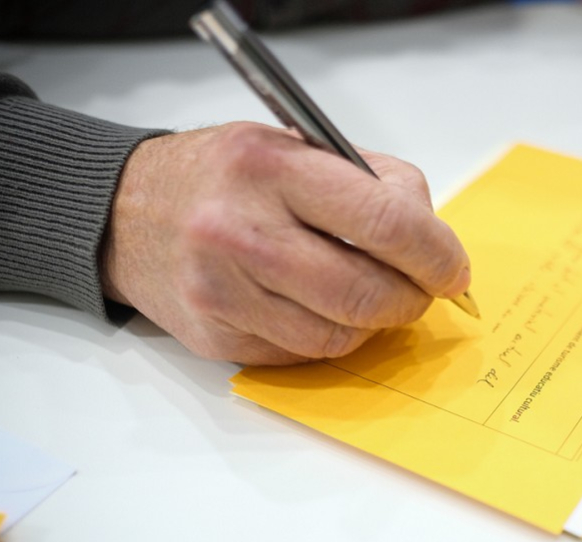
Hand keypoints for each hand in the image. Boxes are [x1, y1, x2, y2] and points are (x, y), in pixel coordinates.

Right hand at [101, 122, 470, 364]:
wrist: (128, 211)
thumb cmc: (228, 176)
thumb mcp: (299, 147)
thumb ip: (375, 184)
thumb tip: (435, 245)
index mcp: (272, 168)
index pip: (385, 222)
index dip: (436, 255)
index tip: (453, 269)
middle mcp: (241, 231)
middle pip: (366, 293)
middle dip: (413, 299)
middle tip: (421, 291)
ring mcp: (223, 291)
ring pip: (340, 336)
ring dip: (374, 323)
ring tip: (371, 296)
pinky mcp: (216, 337)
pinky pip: (304, 355)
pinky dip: (330, 336)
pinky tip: (320, 308)